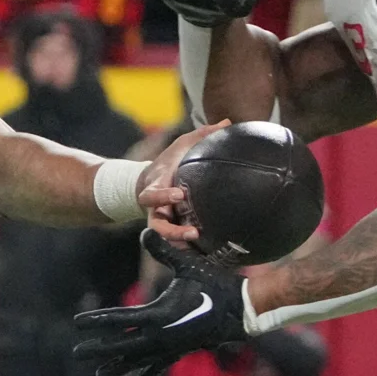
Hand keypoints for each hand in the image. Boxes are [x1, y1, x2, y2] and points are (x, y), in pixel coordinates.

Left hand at [73, 230, 246, 375]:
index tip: (77, 322)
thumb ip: (164, 250)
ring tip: (99, 373)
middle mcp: (161, 336)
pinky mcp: (182, 351)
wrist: (244, 310)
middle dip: (98, 348)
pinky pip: (160, 364)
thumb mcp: (188, 265)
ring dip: (118, 365)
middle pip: (122, 345)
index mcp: (158, 316)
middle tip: (76, 353)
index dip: (97, 320)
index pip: (119, 319)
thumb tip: (145, 230)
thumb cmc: (216, 285)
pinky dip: (147, 370)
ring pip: (138, 360)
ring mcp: (171, 347)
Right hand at [137, 121, 230, 243]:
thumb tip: (228, 122)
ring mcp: (161, 219)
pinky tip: (206, 253)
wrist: (148, 181)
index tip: (179, 194)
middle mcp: (156, 207)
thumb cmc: (169, 161)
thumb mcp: (182, 145)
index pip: (152, 194)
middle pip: (157, 225)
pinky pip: (175, 241)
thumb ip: (202, 135)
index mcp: (156, 186)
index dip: (162, 196)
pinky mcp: (169, 227)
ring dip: (180, 242)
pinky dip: (187, 247)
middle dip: (172, 230)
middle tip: (192, 232)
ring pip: (165, 237)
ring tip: (199, 245)